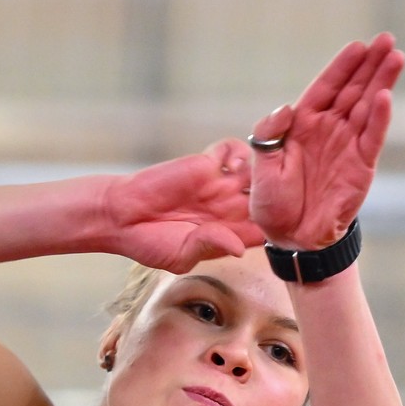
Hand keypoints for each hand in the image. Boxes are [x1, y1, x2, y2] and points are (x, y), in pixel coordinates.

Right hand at [103, 140, 267, 272]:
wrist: (120, 216)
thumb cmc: (149, 242)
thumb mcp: (180, 254)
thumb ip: (209, 246)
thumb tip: (239, 249)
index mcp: (229, 235)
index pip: (264, 230)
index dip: (276, 226)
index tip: (284, 223)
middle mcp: (229, 209)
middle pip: (267, 198)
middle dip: (276, 194)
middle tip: (280, 192)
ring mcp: (219, 185)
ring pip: (255, 172)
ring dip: (261, 170)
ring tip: (257, 177)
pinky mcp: (204, 164)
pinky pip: (230, 151)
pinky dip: (238, 151)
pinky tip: (231, 165)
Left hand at [249, 34, 404, 252]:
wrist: (292, 238)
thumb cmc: (273, 203)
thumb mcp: (261, 167)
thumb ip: (270, 134)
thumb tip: (287, 108)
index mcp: (303, 124)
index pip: (326, 87)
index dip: (342, 66)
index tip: (357, 46)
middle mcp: (329, 129)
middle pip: (353, 89)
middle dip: (370, 64)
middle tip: (387, 39)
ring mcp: (347, 146)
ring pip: (367, 107)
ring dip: (382, 82)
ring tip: (396, 57)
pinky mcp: (361, 166)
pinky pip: (371, 138)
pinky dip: (379, 119)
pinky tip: (386, 97)